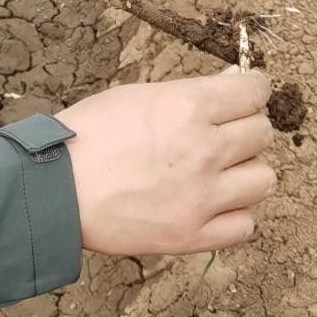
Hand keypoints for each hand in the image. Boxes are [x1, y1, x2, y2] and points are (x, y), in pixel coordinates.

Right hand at [55, 69, 276, 253]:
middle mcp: (204, 150)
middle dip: (245, 130)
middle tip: (220, 135)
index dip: (252, 91)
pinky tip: (212, 206)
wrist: (52, 192)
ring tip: (219, 174)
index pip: (254, 92)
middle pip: (262, 134)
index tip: (245, 97)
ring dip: (245, 173)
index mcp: (188, 108)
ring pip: (263, 180)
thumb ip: (189, 92)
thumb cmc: (86, 137)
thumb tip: (232, 81)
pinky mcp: (192, 235)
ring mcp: (202, 197)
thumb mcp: (135, 96)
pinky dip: (234, 216)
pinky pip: (245, 226)